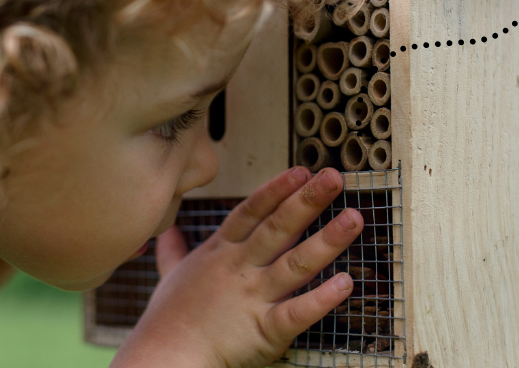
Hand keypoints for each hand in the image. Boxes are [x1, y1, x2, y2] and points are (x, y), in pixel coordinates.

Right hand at [112, 166, 362, 367]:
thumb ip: (173, 250)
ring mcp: (253, 297)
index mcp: (220, 252)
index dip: (277, 189)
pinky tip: (346, 283)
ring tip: (353, 218)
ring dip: (327, 240)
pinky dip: (322, 299)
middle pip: (278, 228)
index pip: (252, 212)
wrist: (165, 356)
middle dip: (307, 201)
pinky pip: (298, 312)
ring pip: (296, 264)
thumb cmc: (168, 319)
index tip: (301, 170)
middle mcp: (240, 268)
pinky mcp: (264, 330)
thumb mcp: (169, 274)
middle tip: (334, 177)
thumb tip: (167, 231)